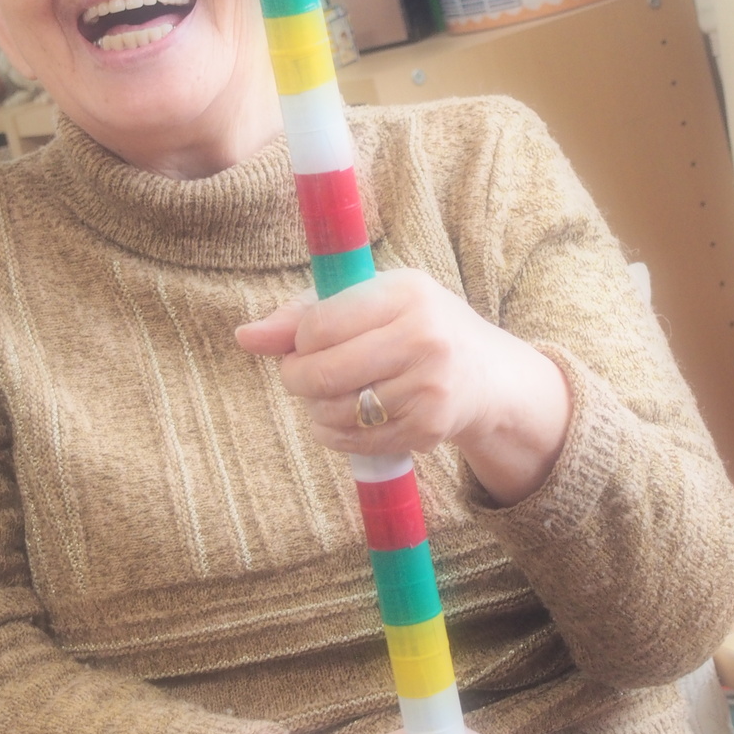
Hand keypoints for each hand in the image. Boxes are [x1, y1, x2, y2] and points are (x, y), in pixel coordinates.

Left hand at [235, 269, 571, 505]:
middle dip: (297, 379)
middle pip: (321, 373)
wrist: (488, 376)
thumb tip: (244, 336)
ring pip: (334, 411)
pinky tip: (348, 417)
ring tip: (331, 394)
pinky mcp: (428, 429)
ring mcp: (428, 388)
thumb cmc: (418, 326)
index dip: (297, 339)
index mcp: (406, 293)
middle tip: (302, 375)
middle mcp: (423, 338)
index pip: (318, 325)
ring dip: (316, 408)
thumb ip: (305, 312)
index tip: (306, 341)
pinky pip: (353, 441)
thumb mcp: (374, 299)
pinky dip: (335, 433)